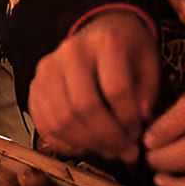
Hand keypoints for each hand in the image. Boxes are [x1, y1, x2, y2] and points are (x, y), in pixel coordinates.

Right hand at [28, 9, 159, 162]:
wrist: (98, 34)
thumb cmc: (126, 54)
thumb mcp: (148, 64)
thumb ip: (147, 93)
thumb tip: (138, 120)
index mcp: (104, 42)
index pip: (115, 88)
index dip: (129, 119)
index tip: (139, 133)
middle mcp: (70, 52)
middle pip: (84, 106)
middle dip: (108, 137)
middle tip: (125, 151)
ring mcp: (47, 69)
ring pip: (62, 120)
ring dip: (87, 144)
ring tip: (108, 150)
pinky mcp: (35, 87)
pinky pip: (45, 125)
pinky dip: (65, 144)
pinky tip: (85, 146)